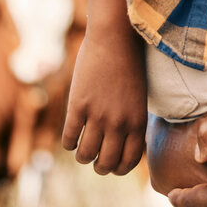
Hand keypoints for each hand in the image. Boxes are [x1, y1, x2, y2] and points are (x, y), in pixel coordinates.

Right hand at [60, 26, 146, 174]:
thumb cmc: (129, 65)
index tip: (112, 165)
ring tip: (82, 150)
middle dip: (99, 166)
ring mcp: (98, 115)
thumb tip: (121, 144)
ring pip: (85, 154)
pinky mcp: (78, 105)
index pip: (128, 161)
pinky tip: (70, 138)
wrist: (115, 39)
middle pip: (106, 163)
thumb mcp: (138, 98)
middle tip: (95, 160)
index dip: (118, 168)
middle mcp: (119, 123)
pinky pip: (70, 137)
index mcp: (137, 122)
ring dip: (82, 156)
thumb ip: (132, 121)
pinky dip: (69, 143)